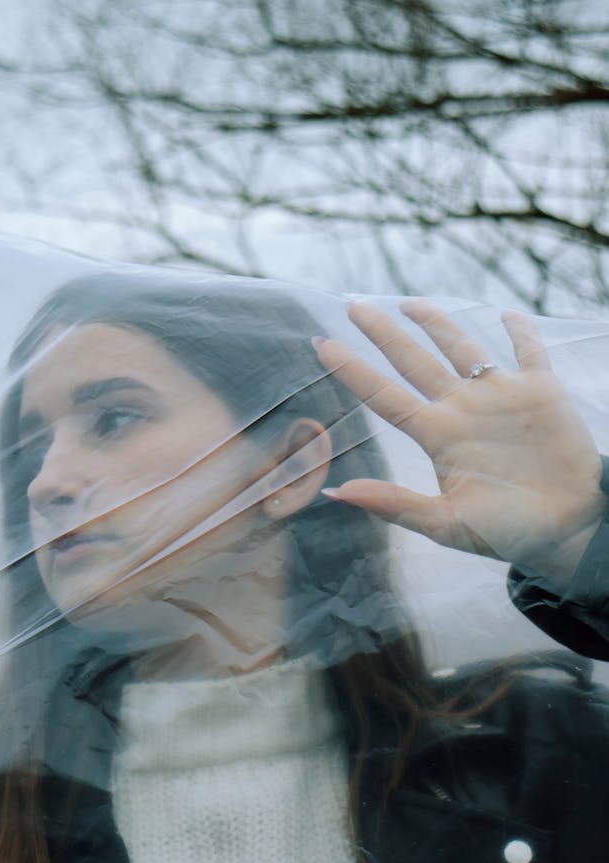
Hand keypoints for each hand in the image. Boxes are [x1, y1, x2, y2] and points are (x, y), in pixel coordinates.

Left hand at [314, 299, 603, 590]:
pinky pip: (528, 351)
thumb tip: (336, 494)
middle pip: (413, 361)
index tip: (320, 343)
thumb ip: (394, 505)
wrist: (568, 532)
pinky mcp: (540, 392)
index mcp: (437, 436)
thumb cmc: (507, 534)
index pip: (383, 395)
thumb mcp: (446, 524)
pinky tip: (507, 313)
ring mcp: (499, 397)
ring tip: (410, 303)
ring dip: (438, 323)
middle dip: (385, 334)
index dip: (352, 368)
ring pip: (461, 347)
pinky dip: (519, 331)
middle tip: (354, 306)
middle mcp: (461, 410)